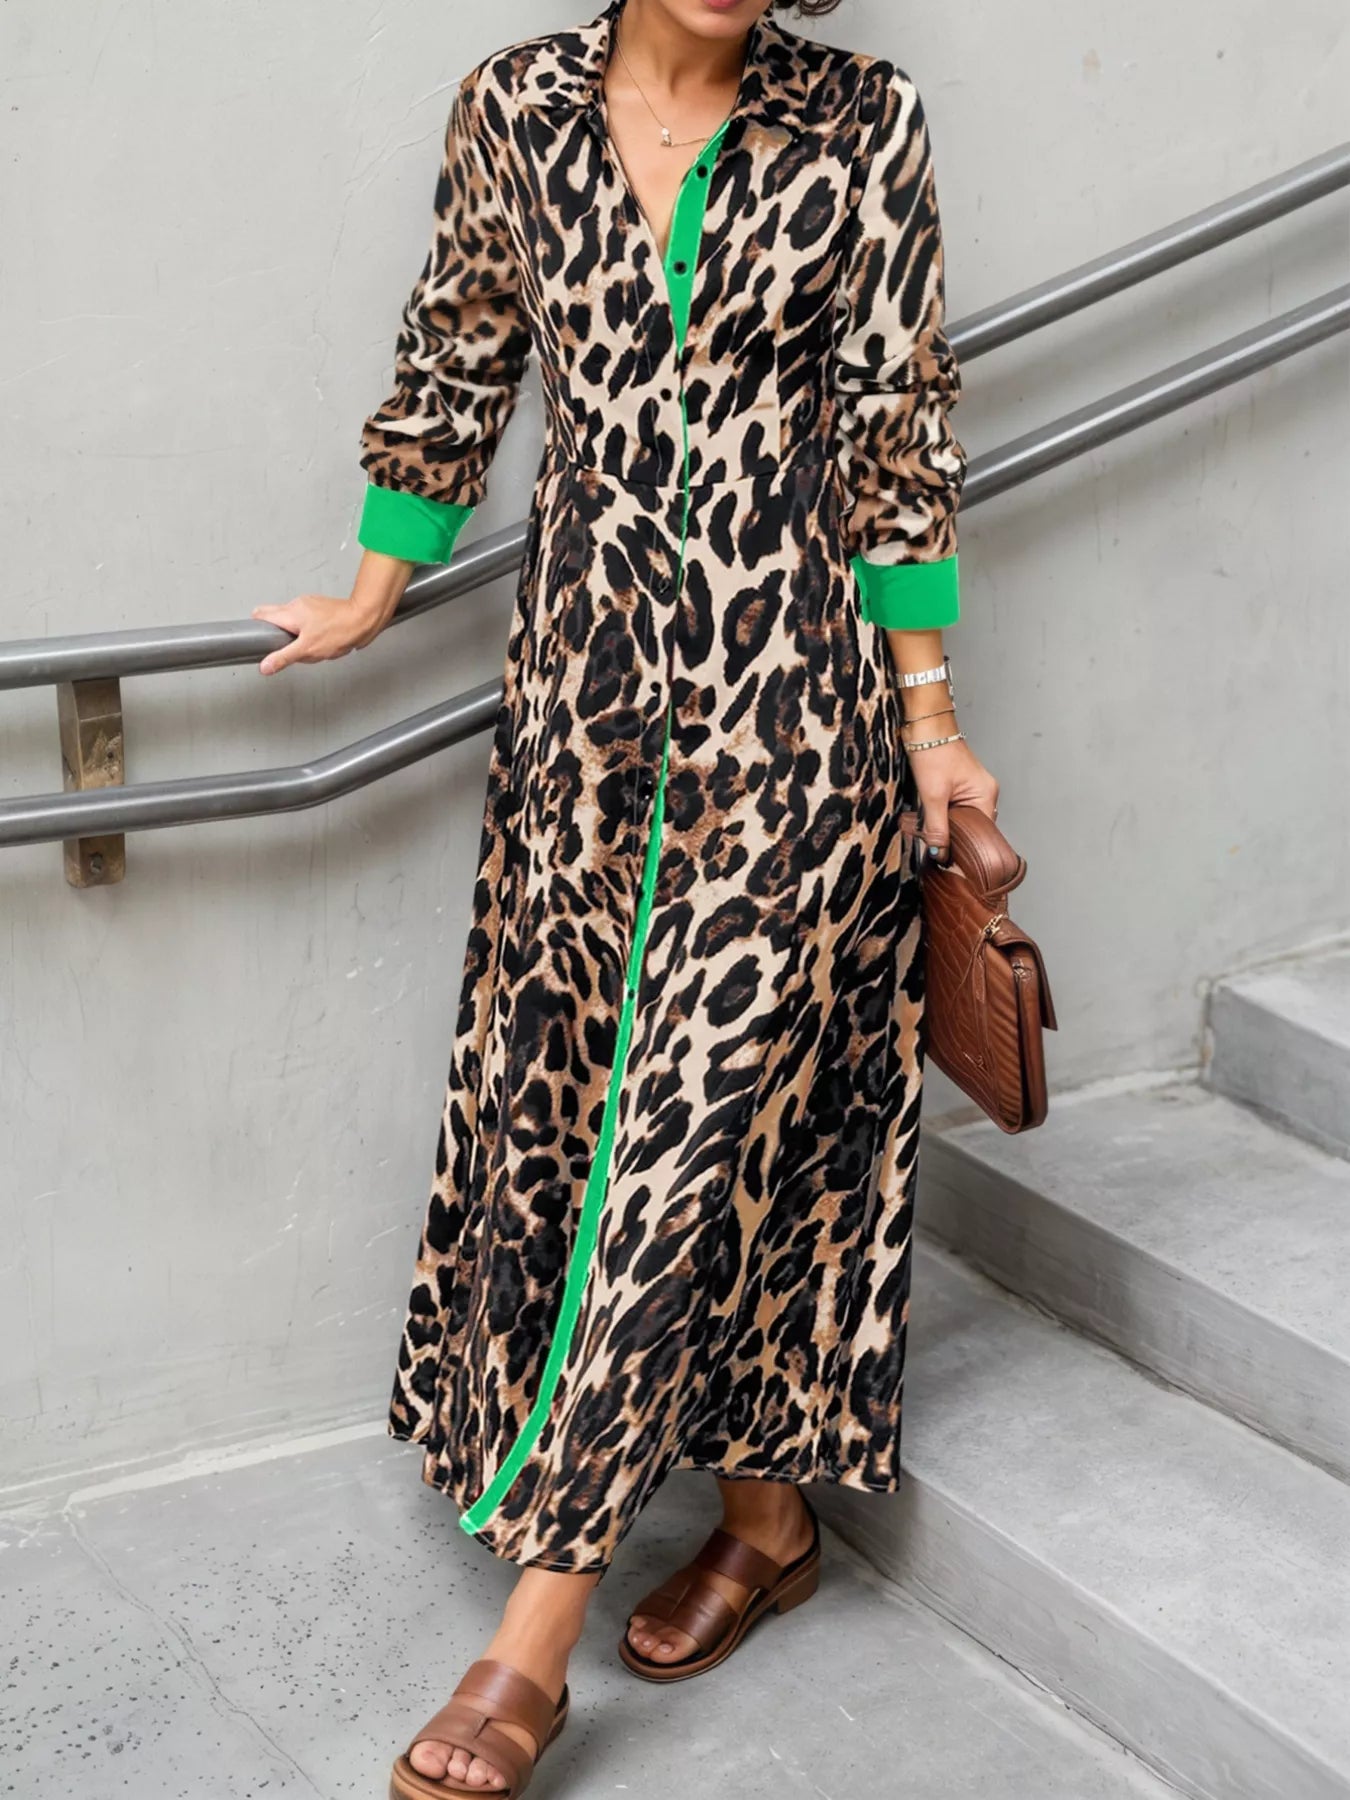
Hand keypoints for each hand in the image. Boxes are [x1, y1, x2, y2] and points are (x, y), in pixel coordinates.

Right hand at [250, 593, 383, 675]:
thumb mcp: (307, 650)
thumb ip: (283, 658)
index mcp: (290, 612)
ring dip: (296, 635)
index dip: (257, 627)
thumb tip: (265, 666)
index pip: (261, 614)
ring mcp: (309, 604)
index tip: (258, 639)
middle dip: (279, 634)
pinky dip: (309, 631)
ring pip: (292, 620)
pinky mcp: (320, 607)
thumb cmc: (339, 631)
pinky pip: (306, 620)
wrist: (363, 619)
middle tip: (288, 646)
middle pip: (275, 616)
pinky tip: (321, 640)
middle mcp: (297, 604)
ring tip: (310, 645)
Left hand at [907, 736, 998, 864]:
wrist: (924, 726)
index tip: (943, 858)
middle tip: (924, 841)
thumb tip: (939, 853)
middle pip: (968, 829)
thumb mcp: (933, 795)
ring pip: (956, 820)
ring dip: (937, 826)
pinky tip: (919, 818)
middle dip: (945, 837)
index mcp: (985, 795)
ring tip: (916, 827)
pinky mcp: (957, 787)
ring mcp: (970, 790)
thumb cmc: (934, 751)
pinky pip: (949, 809)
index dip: (961, 848)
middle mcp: (983, 793)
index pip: (980, 834)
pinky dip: (935, 816)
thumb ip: (937, 827)